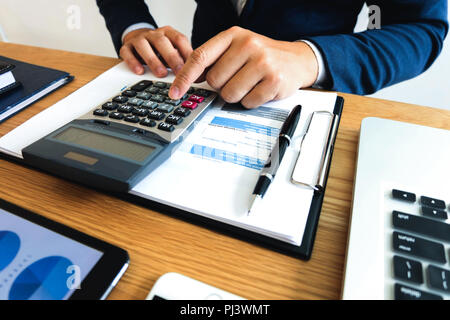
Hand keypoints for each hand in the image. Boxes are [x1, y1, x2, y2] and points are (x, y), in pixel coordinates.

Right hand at [120, 26, 192, 76]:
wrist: (137, 40)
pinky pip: (127, 52)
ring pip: (144, 46)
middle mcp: (153, 34)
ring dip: (153, 60)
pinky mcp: (126, 47)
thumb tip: (196, 75)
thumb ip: (181, 60)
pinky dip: (133, 62)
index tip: (192, 67)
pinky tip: (140, 72)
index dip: (186, 52)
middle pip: (162, 42)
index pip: (179, 39)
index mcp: (168, 33)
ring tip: (161, 74)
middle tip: (179, 72)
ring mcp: (139, 39)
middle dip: (172, 57)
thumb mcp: (172, 52)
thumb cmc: (159, 50)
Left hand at [169, 26, 318, 108]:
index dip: (184, 77)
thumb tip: (187, 79)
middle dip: (222, 86)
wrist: (296, 59)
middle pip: (215, 81)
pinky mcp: (274, 81)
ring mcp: (263, 63)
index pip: (200, 57)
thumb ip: (214, 60)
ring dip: (237, 95)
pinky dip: (251, 101)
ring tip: (250, 84)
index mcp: (233, 36)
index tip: (175, 92)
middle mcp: (248, 45)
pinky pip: (248, 103)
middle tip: (237, 79)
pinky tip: (261, 89)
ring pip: (230, 95)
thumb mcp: (237, 48)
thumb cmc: (262, 55)